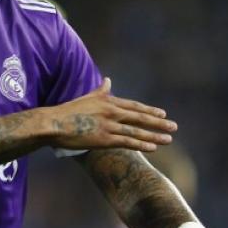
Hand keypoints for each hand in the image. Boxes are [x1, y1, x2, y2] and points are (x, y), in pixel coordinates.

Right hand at [47, 78, 175, 151]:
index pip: (134, 107)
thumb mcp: (86, 97)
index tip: (162, 114)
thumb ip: (100, 90)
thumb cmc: (67, 111)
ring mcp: (109, 125)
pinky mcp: (104, 139)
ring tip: (168, 139)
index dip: (149, 111)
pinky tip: (153, 147)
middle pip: (140, 117)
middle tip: (173, 127)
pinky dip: (141, 144)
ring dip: (154, 135)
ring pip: (137, 131)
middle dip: (158, 122)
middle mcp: (111, 112)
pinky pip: (127, 141)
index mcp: (107, 102)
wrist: (54, 123)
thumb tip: (108, 79)